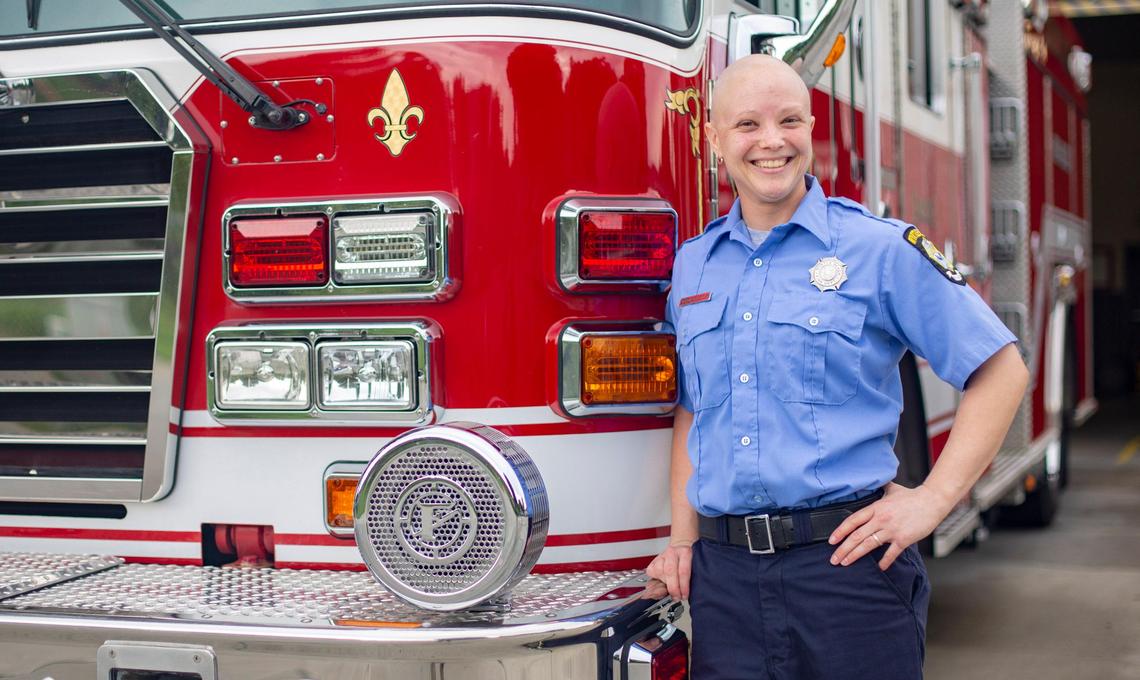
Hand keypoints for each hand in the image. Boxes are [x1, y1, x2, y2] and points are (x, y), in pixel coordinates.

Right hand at [645, 541, 693, 600]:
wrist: (680, 548)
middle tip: (676, 597)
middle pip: (670, 572)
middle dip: (673, 588)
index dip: (683, 586)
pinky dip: (656, 579)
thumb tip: (682, 593)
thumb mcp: (693, 567)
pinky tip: (662, 580)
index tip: (684, 595)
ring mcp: (662, 555)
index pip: (683, 571)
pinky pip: (652, 572)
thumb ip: (689, 579)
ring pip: (659, 571)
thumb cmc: (687, 560)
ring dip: (664, 583)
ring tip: (670, 587)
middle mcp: (672, 552)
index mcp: (685, 552)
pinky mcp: (654, 560)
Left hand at [828, 483, 953, 569]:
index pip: (853, 520)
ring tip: (845, 563)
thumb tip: (870, 481)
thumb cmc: (912, 496)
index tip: (832, 540)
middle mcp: (881, 519)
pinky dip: (884, 562)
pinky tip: (879, 568)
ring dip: (855, 555)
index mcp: (876, 508)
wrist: (932, 501)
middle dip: (843, 548)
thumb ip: (879, 487)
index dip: (840, 531)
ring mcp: (892, 530)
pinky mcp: (904, 539)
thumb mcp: (891, 489)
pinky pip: (891, 553)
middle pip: (857, 535)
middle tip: (834, 559)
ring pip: (869, 544)